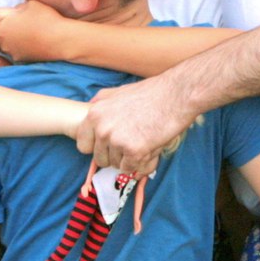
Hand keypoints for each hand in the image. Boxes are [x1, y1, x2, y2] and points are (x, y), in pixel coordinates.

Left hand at [0, 0, 76, 65]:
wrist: (62, 39)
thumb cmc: (45, 19)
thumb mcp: (29, 5)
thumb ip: (17, 9)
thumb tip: (17, 12)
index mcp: (0, 31)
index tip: (1, 31)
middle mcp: (5, 46)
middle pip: (0, 46)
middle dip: (6, 39)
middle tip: (18, 29)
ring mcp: (17, 56)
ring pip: (11, 51)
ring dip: (17, 44)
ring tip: (31, 34)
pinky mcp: (28, 62)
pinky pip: (23, 55)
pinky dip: (27, 49)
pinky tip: (38, 41)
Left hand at [79, 75, 198, 177]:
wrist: (176, 95)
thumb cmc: (151, 93)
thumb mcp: (118, 92)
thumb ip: (101, 101)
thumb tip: (90, 105)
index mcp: (94, 114)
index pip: (82, 146)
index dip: (96, 148)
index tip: (109, 145)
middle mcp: (102, 129)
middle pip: (100, 159)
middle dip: (115, 155)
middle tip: (132, 143)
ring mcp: (117, 141)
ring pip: (117, 165)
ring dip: (129, 158)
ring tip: (144, 141)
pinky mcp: (134, 151)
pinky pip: (131, 168)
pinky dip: (141, 162)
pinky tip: (150, 146)